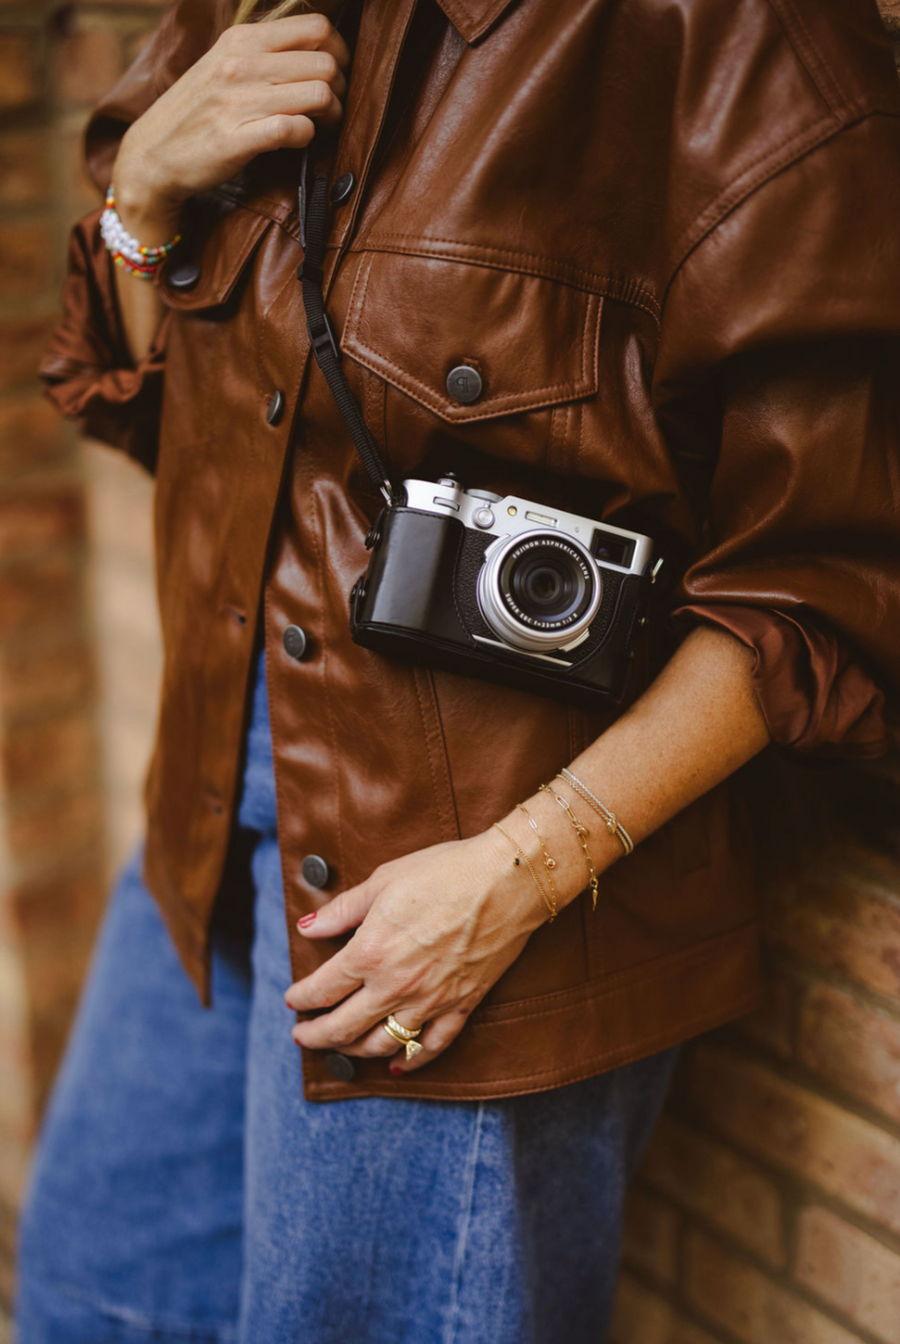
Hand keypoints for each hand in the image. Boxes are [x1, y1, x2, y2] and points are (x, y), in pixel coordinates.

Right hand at [112, 13, 350, 231]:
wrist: (152, 154)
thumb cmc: (197, 113)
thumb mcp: (225, 65)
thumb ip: (265, 54)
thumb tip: (315, 52)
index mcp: (242, 39)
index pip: (317, 29)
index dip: (339, 54)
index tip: (334, 77)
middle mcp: (241, 63)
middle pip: (326, 63)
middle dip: (340, 89)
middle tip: (331, 109)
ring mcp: (238, 100)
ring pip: (318, 94)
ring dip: (330, 115)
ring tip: (321, 127)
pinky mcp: (237, 138)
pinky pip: (295, 129)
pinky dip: (307, 137)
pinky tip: (298, 142)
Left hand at [283, 827, 553, 1073]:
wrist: (506, 881)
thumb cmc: (445, 871)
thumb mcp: (383, 881)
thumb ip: (341, 910)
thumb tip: (307, 926)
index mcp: (370, 952)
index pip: (323, 989)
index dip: (301, 998)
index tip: (292, 999)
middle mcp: (395, 985)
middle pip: (344, 1026)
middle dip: (316, 1036)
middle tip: (302, 1036)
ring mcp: (430, 1000)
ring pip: (382, 1043)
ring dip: (354, 1050)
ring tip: (340, 1048)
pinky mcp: (462, 1005)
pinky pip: (432, 1046)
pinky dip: (410, 1060)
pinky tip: (395, 1065)